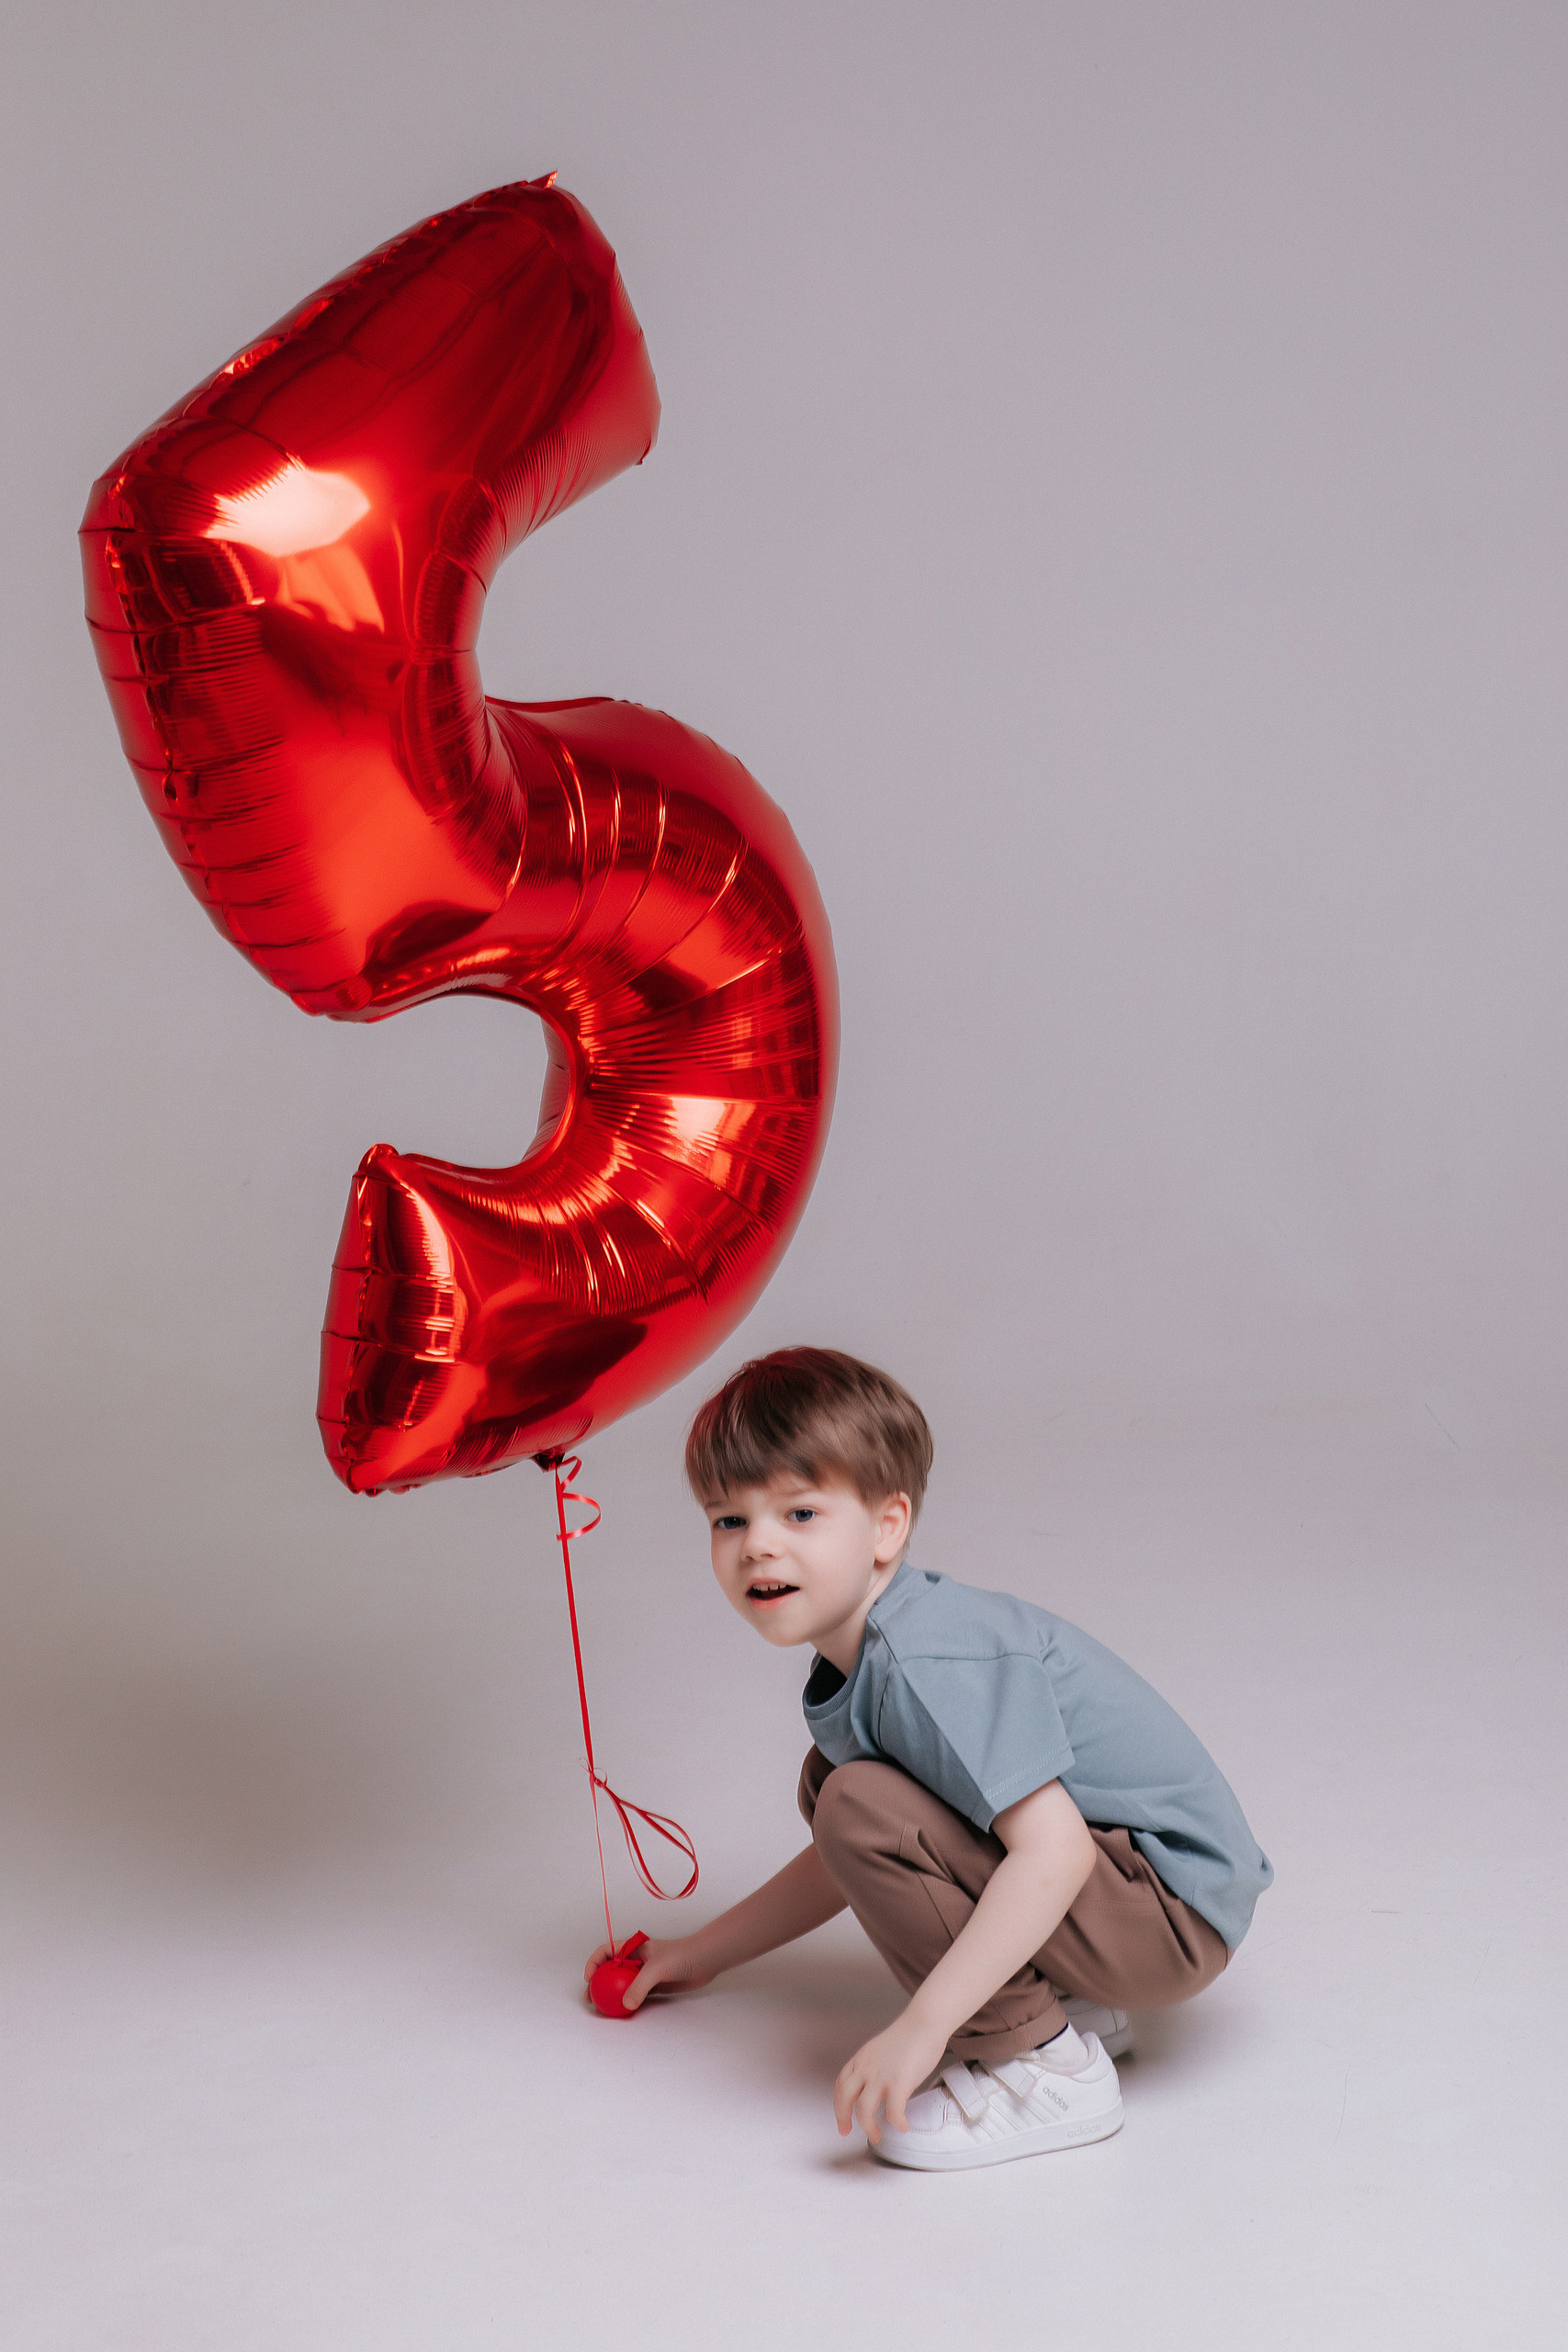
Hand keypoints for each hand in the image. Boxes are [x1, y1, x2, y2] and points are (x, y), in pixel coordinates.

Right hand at [581, 1932, 717, 2012]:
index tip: (588, 1979)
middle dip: (598, 1983)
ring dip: (611, 1995)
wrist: (705, 1960)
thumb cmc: (681, 1955)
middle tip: (591, 1999)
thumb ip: (640, 1986)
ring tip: (603, 2008)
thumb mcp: (656, 1968)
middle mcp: (636, 1959)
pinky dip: (627, 2002)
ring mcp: (644, 1973)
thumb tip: (625, 2005)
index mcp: (633, 1947)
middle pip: (610, 1970)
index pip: (606, 1951)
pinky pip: (635, 1994)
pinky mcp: (654, 1986)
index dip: (594, 1963)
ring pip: (622, 1984)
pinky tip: (622, 2011)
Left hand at [834, 2008, 948, 2144]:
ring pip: (864, 2110)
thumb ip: (874, 2065)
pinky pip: (892, 2112)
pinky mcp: (898, 2083)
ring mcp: (881, 2076)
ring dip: (868, 2128)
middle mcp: (866, 2068)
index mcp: (861, 2059)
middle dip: (843, 2118)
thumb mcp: (881, 2048)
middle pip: (844, 2098)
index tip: (842, 2117)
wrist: (924, 2023)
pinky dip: (896, 2123)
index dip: (838, 2103)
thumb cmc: (910, 2034)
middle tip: (847, 2131)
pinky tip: (902, 2126)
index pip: (840, 2083)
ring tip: (876, 2135)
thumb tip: (875, 2083)